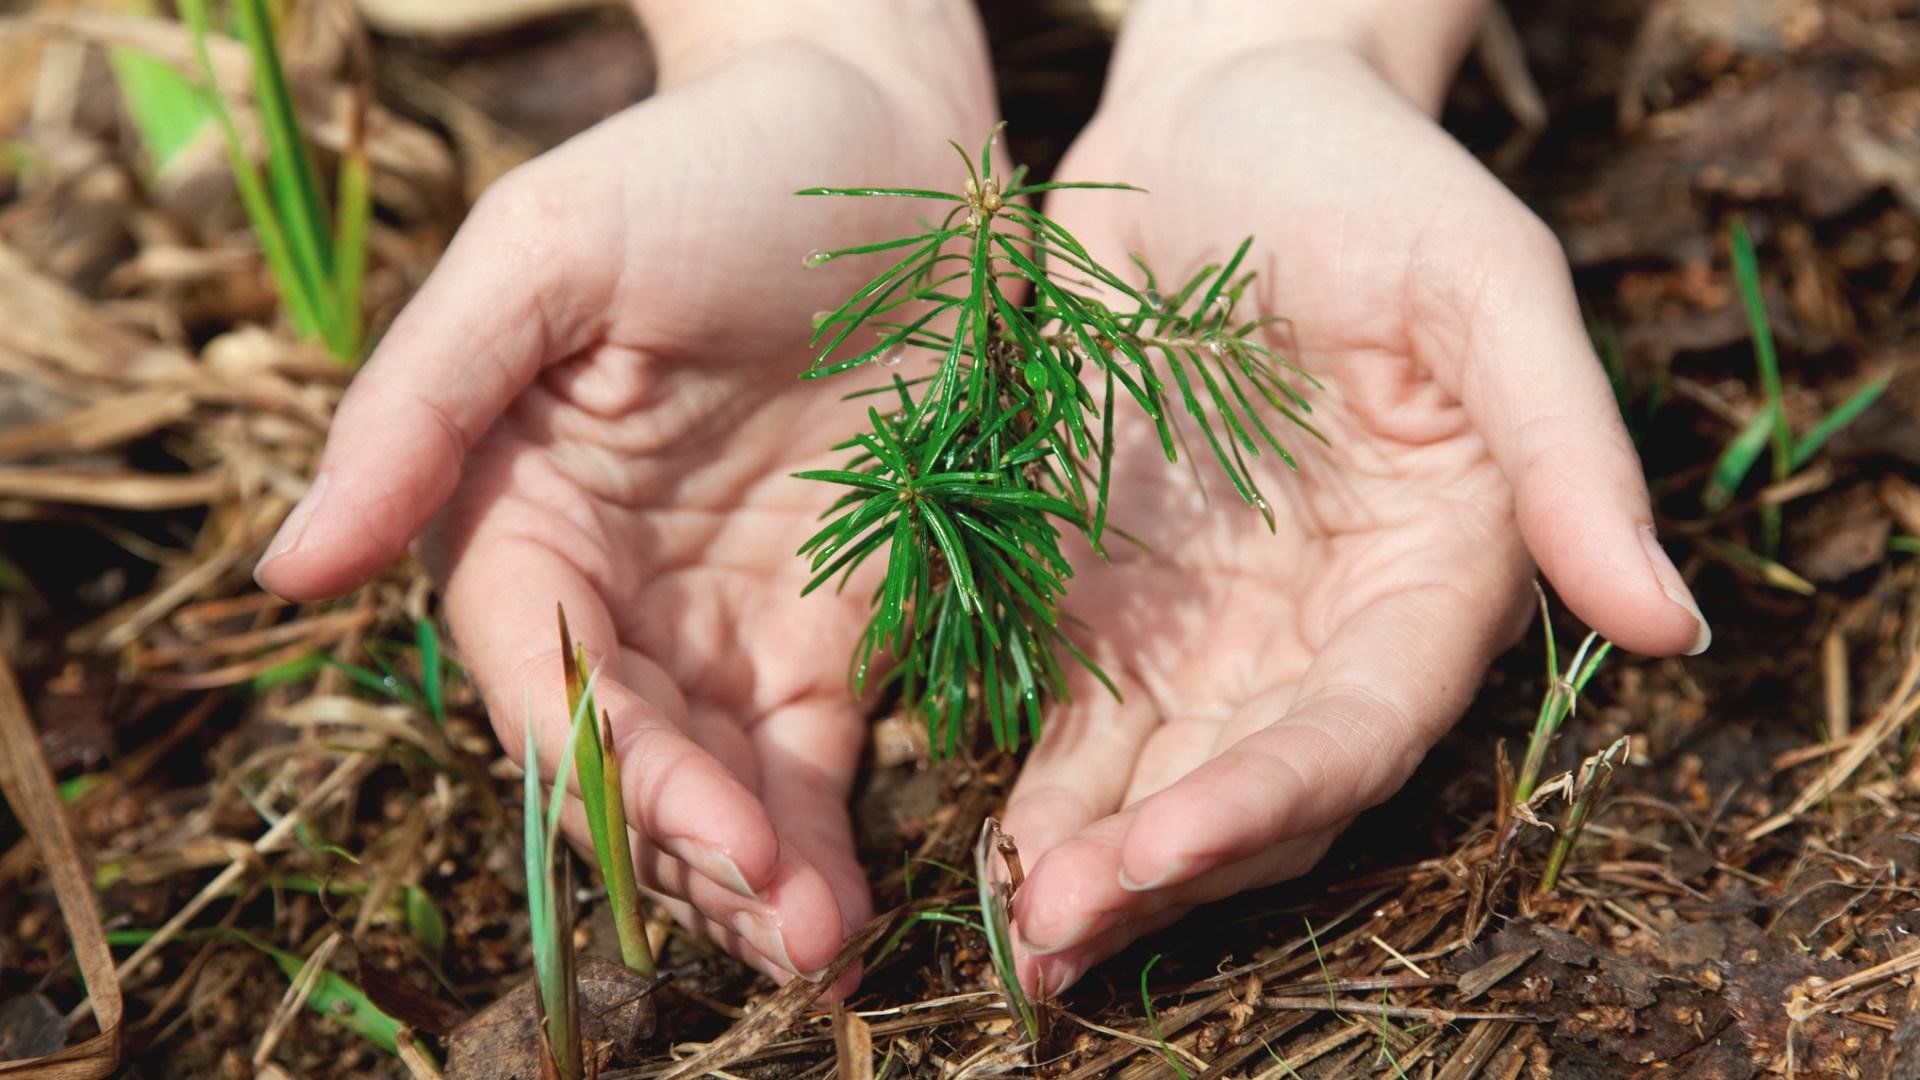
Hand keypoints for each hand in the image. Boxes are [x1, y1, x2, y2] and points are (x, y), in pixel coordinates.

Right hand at [254, 5, 995, 985]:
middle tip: (777, 925)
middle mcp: (614, 587)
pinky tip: (847, 903)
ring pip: (715, 786)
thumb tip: (286, 574)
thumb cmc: (704, 169)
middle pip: (623, 759)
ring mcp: (725, 618)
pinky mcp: (832, 628)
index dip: (602, 768)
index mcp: (519, 511)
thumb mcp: (545, 255)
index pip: (534, 674)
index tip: (689, 830)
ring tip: (817, 942)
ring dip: (753, 876)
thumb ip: (421, 407)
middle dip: (688, 852)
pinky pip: (812, 759)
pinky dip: (822, 835)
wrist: (891, 141)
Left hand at [1002, 16, 1710, 993]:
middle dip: (1160, 869)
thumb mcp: (1484, 285)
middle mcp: (1322, 625)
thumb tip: (1672, 625)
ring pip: (1159, 778)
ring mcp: (1212, 617)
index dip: (1263, 800)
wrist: (1218, 119)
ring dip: (1089, 858)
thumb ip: (1565, 450)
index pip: (1355, 730)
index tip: (1157, 851)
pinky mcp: (1114, 589)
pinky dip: (1038, 779)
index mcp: (1431, 576)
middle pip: (1254, 789)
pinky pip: (1078, 713)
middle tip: (1049, 930)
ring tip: (1012, 926)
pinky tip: (982, 834)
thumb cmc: (1367, 178)